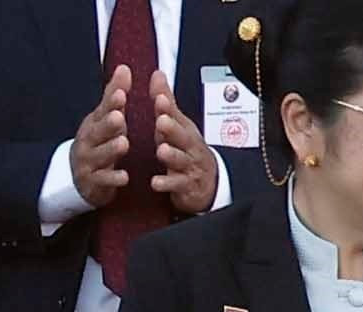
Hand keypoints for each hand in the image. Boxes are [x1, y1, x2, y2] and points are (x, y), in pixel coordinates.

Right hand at [73, 65, 131, 209]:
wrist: (77, 175)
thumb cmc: (98, 141)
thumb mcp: (104, 118)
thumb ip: (114, 95)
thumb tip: (124, 67)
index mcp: (93, 124)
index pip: (102, 111)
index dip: (111, 104)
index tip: (121, 94)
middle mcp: (88, 142)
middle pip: (97, 133)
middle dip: (108, 125)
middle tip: (119, 117)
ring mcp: (88, 163)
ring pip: (100, 156)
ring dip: (111, 150)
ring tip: (123, 143)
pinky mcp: (92, 183)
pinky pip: (103, 181)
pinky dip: (113, 179)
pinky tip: (125, 177)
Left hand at [152, 72, 218, 215]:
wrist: (207, 182)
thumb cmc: (186, 150)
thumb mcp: (177, 125)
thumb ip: (166, 102)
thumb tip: (157, 73)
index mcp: (185, 130)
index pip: (177, 116)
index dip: (168, 108)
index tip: (159, 99)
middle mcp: (189, 146)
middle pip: (183, 136)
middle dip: (172, 128)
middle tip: (161, 120)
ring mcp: (189, 166)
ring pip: (181, 159)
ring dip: (171, 155)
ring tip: (161, 150)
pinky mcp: (186, 186)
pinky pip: (177, 185)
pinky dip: (167, 183)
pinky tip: (155, 183)